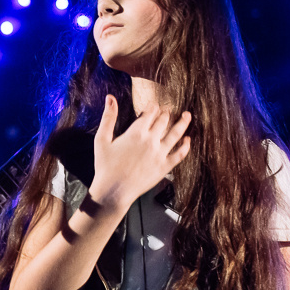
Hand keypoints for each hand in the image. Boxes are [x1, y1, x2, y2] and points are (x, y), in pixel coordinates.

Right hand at [88, 94, 191, 212]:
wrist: (113, 192)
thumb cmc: (105, 167)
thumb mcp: (102, 140)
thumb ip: (108, 117)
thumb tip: (110, 97)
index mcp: (136, 132)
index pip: (150, 113)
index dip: (153, 107)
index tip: (154, 105)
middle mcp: (150, 141)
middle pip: (163, 121)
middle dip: (165, 113)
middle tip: (167, 110)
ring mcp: (160, 154)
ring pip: (176, 133)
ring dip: (183, 122)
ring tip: (187, 115)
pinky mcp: (164, 167)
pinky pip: (179, 154)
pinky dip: (185, 146)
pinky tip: (188, 140)